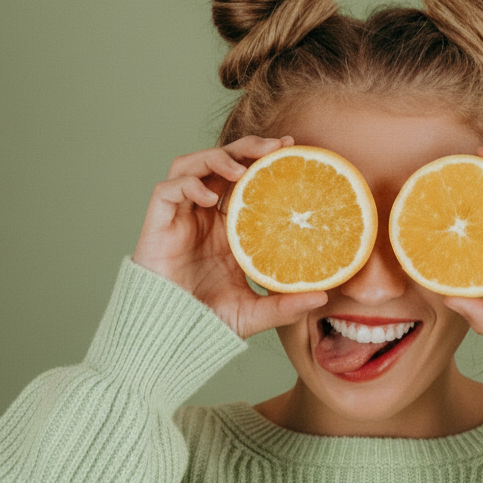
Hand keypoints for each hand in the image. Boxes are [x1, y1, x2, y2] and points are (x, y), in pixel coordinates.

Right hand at [132, 135, 327, 339]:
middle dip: (246, 147)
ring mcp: (180, 216)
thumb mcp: (255, 312)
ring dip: (216, 157)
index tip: (291, 148)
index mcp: (228, 226)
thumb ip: (286, 304)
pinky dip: (189, 184)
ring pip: (192, 165)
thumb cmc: (207, 320)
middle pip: (222, 162)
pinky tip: (210, 196)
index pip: (246, 179)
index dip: (264, 159)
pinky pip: (167, 190)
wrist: (171, 335)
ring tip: (242, 169)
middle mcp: (204, 214)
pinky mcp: (158, 223)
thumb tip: (324, 297)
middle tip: (275, 146)